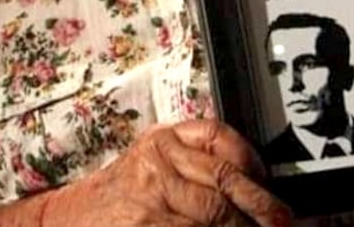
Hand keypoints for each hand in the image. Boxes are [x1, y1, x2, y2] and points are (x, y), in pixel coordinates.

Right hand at [41, 119, 291, 226]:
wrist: (67, 218)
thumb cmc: (117, 194)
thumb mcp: (150, 160)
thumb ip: (193, 161)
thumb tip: (253, 179)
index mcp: (161, 139)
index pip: (216, 137)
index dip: (250, 159)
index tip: (269, 181)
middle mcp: (157, 160)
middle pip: (224, 181)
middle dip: (262, 206)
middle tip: (286, 221)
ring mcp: (152, 194)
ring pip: (216, 211)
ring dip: (245, 226)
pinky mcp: (149, 223)